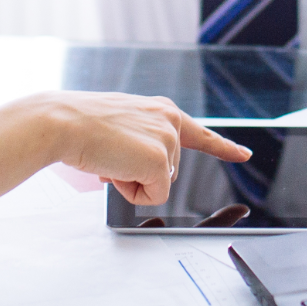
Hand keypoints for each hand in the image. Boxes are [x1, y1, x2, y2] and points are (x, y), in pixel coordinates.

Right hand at [26, 91, 250, 204]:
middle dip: (138, 173)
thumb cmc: (81, 125)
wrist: (63, 122)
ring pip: (159, 184)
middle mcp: (171, 120)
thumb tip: (143, 170)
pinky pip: (153, 195)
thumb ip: (141, 139)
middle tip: (111, 154)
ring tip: (109, 157)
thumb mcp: (121, 125)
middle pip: (168, 171)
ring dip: (132, 180)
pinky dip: (132, 192)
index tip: (243, 155)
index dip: (223, 147)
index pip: (200, 133)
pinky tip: (116, 169)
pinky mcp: (160, 161)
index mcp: (161, 110)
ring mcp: (168, 140)